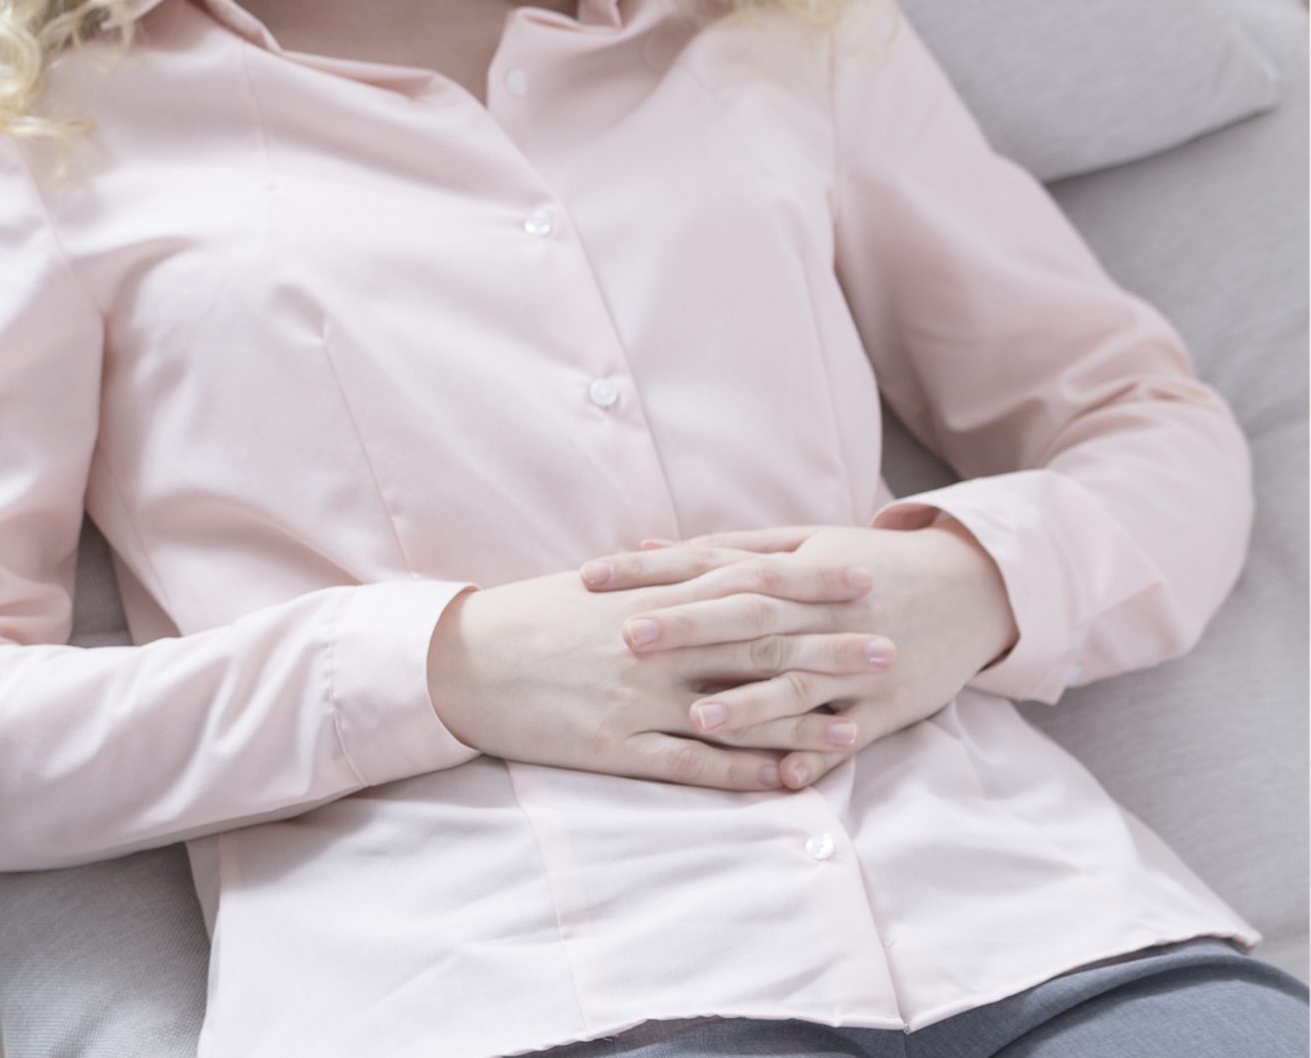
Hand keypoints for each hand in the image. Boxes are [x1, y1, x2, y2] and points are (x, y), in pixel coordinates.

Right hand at [427, 555, 895, 791]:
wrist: (460, 659)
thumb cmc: (528, 619)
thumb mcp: (597, 589)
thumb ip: (656, 582)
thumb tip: (705, 569)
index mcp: (651, 599)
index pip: (744, 585)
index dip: (806, 582)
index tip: (858, 577)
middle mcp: (653, 646)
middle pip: (757, 645)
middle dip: (828, 648)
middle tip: (889, 648)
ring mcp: (637, 697)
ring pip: (737, 710)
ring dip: (802, 718)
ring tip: (860, 724)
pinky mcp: (616, 745)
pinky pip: (694, 765)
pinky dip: (746, 773)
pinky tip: (789, 780)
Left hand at [579, 516, 1017, 789]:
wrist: (973, 589)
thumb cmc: (868, 564)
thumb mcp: (803, 544)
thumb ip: (726, 549)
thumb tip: (645, 546)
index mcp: (798, 569)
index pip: (715, 566)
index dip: (654, 573)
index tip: (593, 578)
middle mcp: (824, 614)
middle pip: (749, 620)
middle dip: (688, 629)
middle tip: (626, 639)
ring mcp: (857, 663)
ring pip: (799, 684)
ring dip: (749, 704)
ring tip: (696, 717)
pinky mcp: (888, 707)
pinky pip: (850, 736)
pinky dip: (819, 755)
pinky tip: (784, 777)